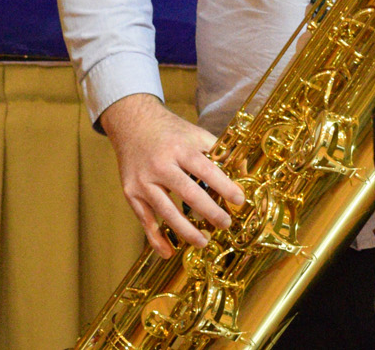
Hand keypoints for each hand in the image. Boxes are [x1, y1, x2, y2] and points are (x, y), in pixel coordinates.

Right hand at [99, 93, 246, 257]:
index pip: (206, 170)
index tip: (240, 200)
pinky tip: (168, 252)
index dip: (224, 186)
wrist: (132, 123)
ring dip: (187, 231)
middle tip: (226, 224)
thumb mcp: (195, 134)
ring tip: (204, 242)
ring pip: (167, 211)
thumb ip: (218, 152)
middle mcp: (160, 165)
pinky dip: (156, 238)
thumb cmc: (170, 132)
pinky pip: (145, 220)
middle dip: (210, 212)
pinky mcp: (131, 192)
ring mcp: (144, 181)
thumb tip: (243, 172)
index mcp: (180, 148)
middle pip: (189, 193)